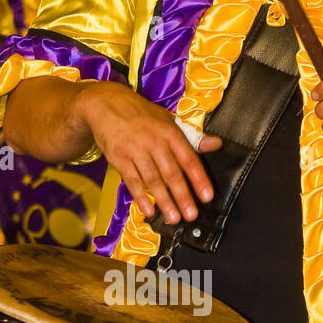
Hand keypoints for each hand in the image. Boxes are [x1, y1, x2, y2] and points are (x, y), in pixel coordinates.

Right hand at [77, 81, 221, 224]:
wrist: (105, 104)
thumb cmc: (140, 114)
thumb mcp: (168, 120)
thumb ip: (192, 137)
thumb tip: (216, 144)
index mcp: (169, 132)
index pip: (188, 159)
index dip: (199, 179)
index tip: (207, 196)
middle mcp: (154, 141)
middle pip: (171, 173)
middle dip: (183, 196)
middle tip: (191, 215)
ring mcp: (135, 150)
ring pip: (153, 180)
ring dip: (164, 201)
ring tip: (174, 217)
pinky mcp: (119, 158)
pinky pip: (132, 181)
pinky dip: (140, 197)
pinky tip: (149, 210)